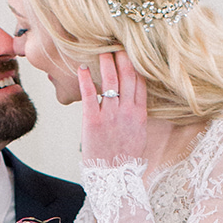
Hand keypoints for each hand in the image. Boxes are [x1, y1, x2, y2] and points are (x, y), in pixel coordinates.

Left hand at [78, 51, 146, 165]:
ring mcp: (110, 115)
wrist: (114, 177)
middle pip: (128, 77)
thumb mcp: (138, 136)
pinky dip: (85, 79)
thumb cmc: (125, 159)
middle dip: (123, 58)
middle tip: (117, 45)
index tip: (132, 54)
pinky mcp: (93, 121)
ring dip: (106, 63)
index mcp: (140, 114)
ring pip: (110, 81)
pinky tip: (81, 68)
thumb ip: (137, 117)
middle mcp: (127, 111)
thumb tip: (135, 104)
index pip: (141, 83)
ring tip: (102, 52)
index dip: (136, 66)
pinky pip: (89, 95)